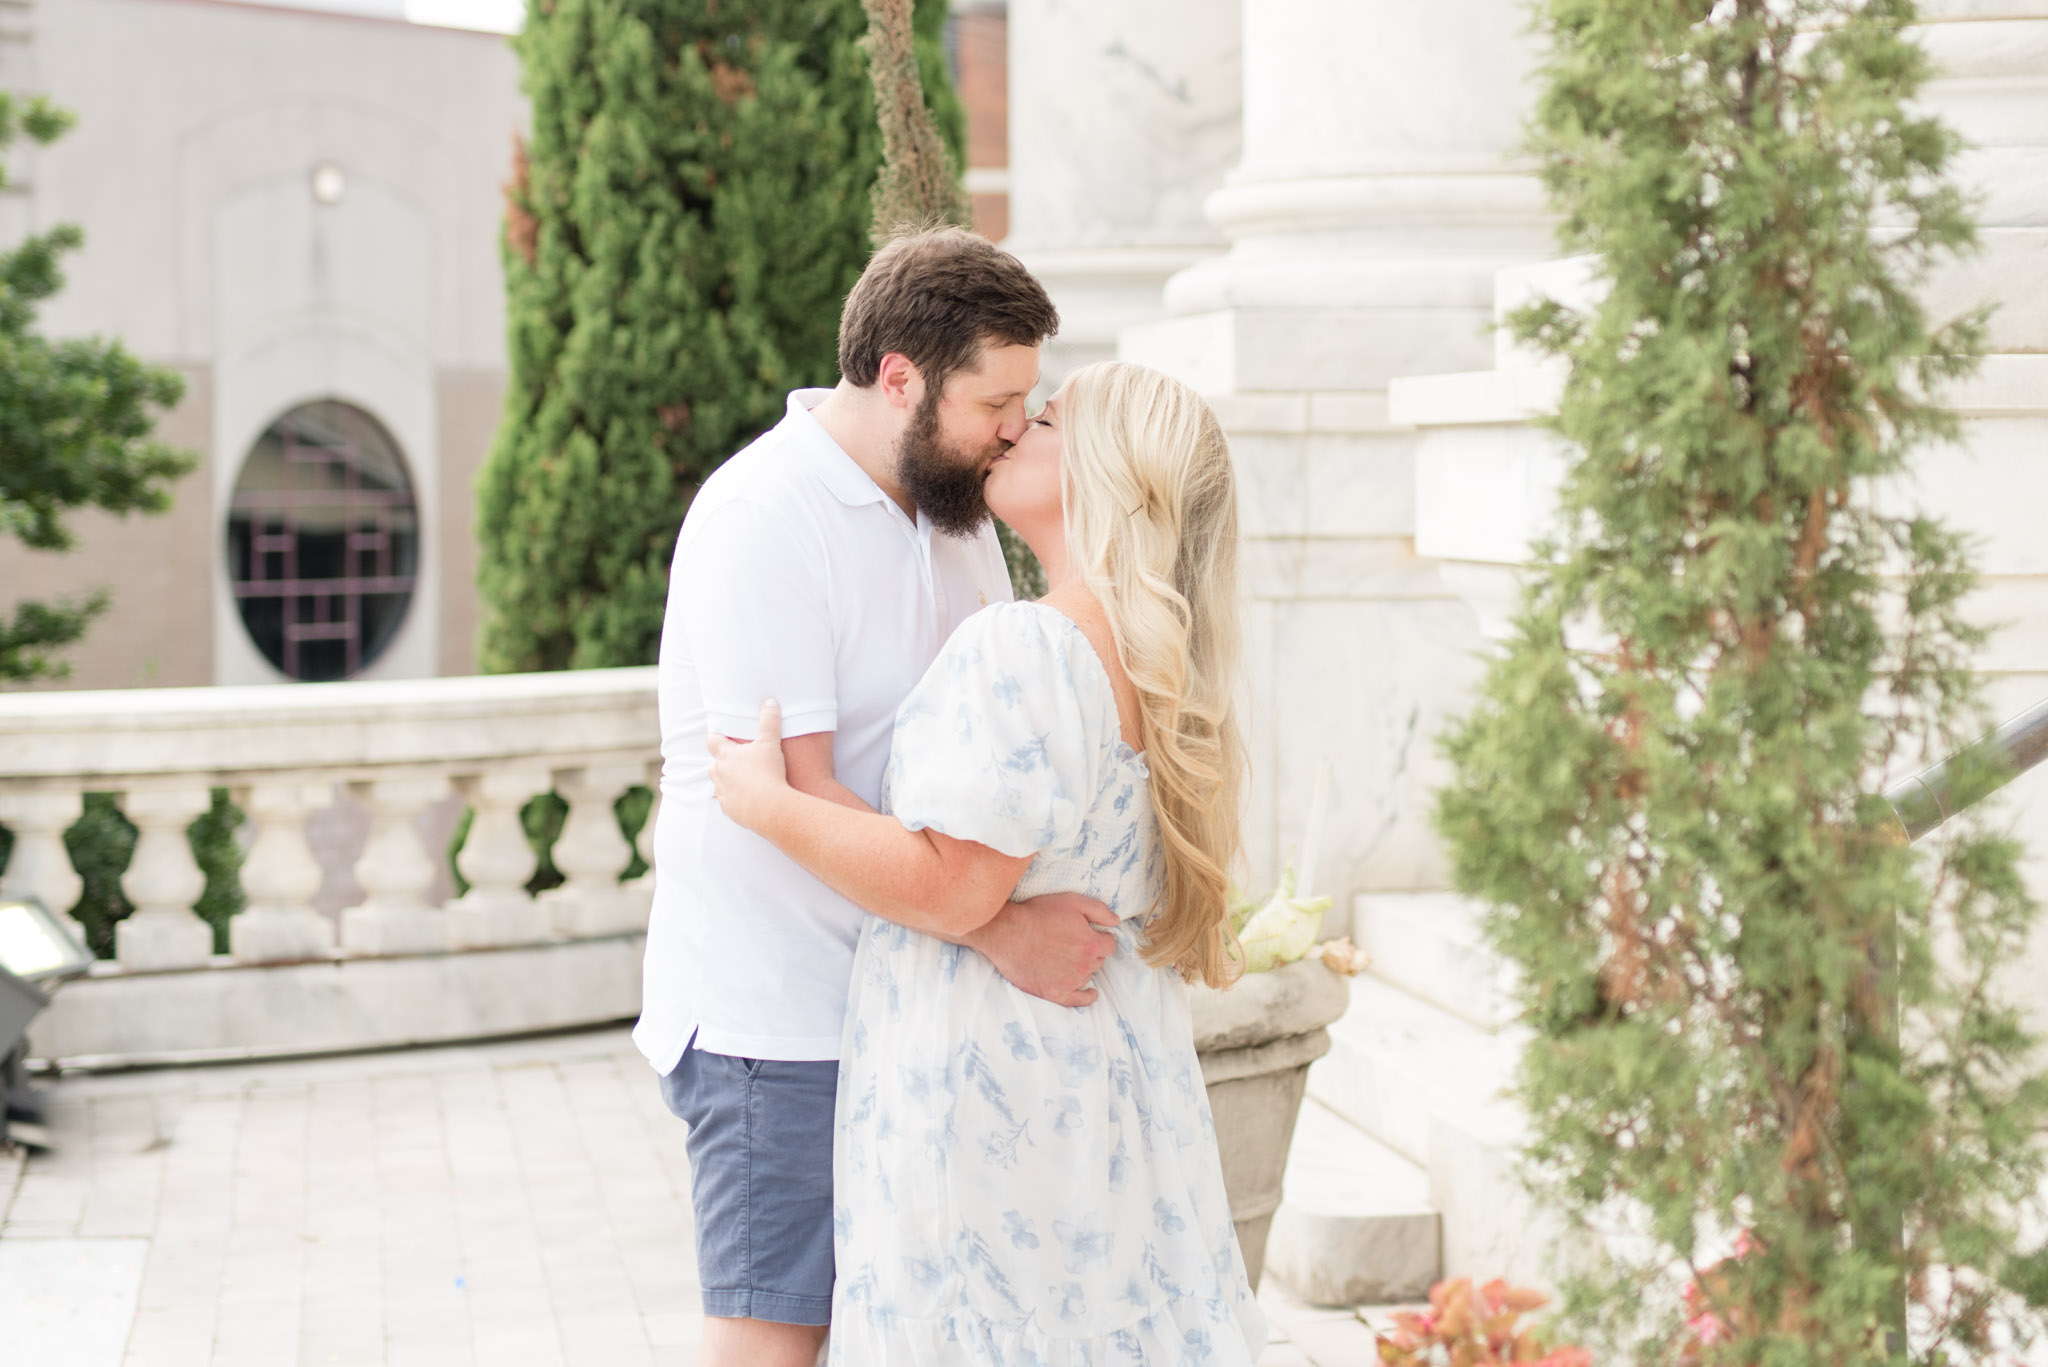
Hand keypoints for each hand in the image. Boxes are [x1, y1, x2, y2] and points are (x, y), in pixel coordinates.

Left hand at [706, 699, 790, 832]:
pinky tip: (750, 799)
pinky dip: (736, 799)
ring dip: (729, 781)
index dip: (718, 737)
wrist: (769, 808)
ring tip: (745, 781)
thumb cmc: (768, 773)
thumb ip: (769, 721)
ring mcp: (722, 793)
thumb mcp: (770, 743)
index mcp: (725, 756)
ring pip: (720, 784)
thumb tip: (769, 701)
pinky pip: (728, 802)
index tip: (724, 736)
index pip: (712, 741)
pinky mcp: (729, 809)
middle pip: (715, 764)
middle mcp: (719, 774)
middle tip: (740, 760)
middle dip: (724, 762)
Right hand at [967, 892, 1117, 1006]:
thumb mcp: (1072, 901)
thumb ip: (1099, 911)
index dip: (1101, 938)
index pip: (1109, 945)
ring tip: (1064, 956)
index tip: (1090, 934)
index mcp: (1091, 944)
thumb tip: (1116, 921)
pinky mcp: (1055, 993)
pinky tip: (1090, 993)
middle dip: (1090, 951)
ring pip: (1087, 975)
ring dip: (1082, 967)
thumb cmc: (1038, 914)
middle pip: (1098, 960)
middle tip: (1072, 942)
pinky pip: (1079, 1000)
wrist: (1007, 933)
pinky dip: (1086, 996)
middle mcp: (1084, 966)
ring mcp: (1070, 982)